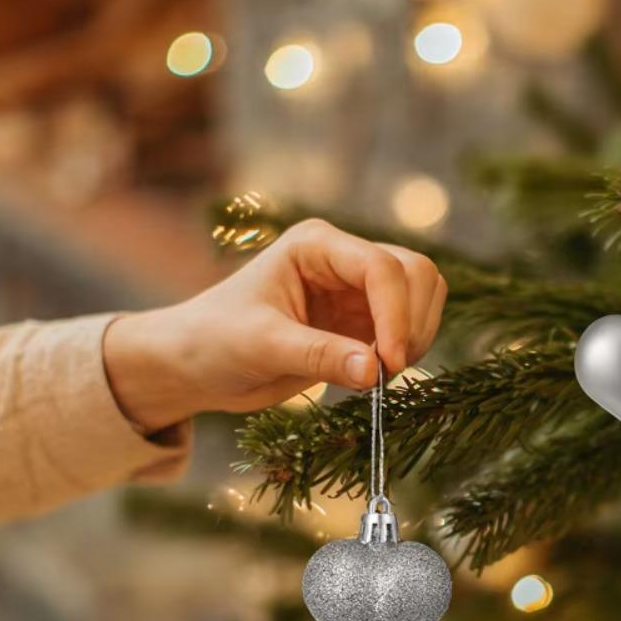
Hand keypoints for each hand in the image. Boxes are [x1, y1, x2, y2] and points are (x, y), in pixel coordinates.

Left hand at [103, 219, 447, 431]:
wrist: (198, 365)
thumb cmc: (215, 342)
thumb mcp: (262, 346)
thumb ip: (319, 356)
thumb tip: (375, 371)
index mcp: (316, 246)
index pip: (381, 267)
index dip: (396, 314)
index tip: (391, 363)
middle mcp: (343, 259)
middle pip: (415, 273)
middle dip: (412, 322)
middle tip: (388, 371)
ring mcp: (357, 289)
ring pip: (422, 295)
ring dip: (417, 335)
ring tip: (381, 374)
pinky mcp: (364, 320)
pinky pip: (411, 325)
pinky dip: (408, 350)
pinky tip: (377, 374)